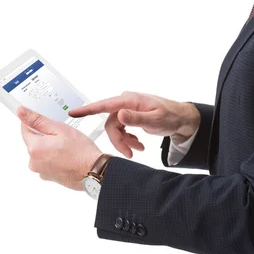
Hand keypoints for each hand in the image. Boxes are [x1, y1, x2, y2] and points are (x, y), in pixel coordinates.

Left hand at [16, 106, 102, 190]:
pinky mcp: (49, 177)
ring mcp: (41, 171)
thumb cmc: (80, 151)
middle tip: (63, 135)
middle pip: (34, 142)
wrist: (94, 172)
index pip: (25, 129)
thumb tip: (21, 112)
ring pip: (42, 152)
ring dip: (51, 147)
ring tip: (68, 147)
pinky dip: (55, 158)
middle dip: (46, 136)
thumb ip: (38, 120)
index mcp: (34, 148)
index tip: (46, 121)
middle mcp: (34, 162)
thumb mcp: (60, 129)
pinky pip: (48, 162)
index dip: (35, 122)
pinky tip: (68, 156)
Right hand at [68, 91, 199, 157]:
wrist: (181, 119)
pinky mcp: (130, 115)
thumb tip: (118, 114)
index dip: (87, 110)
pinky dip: (128, 139)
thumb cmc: (171, 116)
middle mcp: (126, 102)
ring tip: (138, 149)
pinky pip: (122, 129)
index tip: (72, 113)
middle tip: (129, 154)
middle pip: (110, 124)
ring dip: (124, 141)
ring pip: (115, 129)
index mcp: (129, 100)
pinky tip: (138, 145)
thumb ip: (136, 118)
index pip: (104, 105)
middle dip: (118, 141)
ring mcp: (128, 109)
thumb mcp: (155, 119)